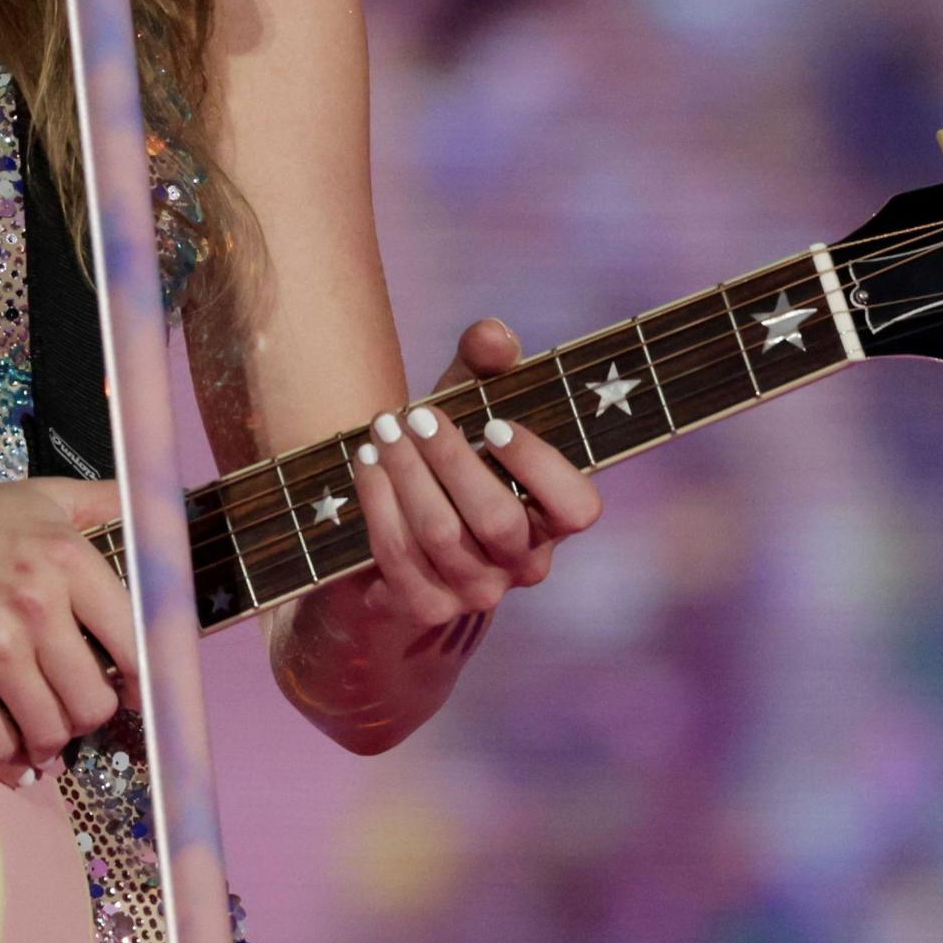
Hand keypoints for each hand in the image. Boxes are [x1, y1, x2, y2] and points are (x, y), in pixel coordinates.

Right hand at [0, 469, 139, 786]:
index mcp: (66, 557)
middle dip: (88, 717)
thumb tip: (160, 511)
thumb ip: (102, 502)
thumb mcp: (35, 496)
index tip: (132, 694)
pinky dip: (9, 761)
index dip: (140, 681)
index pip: (135, 644)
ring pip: (52, 730)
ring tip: (45, 740)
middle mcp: (35, 602)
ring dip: (51, 744)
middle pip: (95, 701)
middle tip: (75, 715)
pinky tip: (14, 759)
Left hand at [345, 317, 601, 638]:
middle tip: (417, 416)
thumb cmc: (446, 456)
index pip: (578, 509)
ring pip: (441, 534)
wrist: (393, 535)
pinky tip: (365, 463)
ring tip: (382, 429)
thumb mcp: (466, 404)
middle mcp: (523, 564)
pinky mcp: (422, 607)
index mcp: (552, 518)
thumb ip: (485, 365)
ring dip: (406, 474)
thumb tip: (493, 335)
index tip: (495, 424)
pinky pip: (397, 555)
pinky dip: (377, 503)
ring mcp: (474, 593)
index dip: (541, 468)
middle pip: (498, 520)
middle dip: (452, 460)